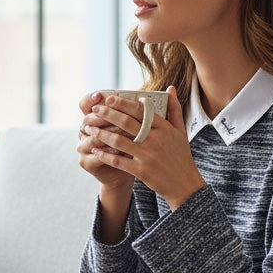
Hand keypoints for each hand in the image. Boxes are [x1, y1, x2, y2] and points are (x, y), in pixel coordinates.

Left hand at [83, 87, 204, 209]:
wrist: (184, 184)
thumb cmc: (181, 156)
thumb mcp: (181, 131)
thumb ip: (174, 109)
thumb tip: (170, 88)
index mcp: (164, 128)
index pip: (140, 110)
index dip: (122, 103)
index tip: (109, 98)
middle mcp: (155, 140)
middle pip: (126, 122)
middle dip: (107, 114)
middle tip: (94, 109)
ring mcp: (147, 156)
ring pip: (118, 141)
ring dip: (101, 133)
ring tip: (88, 128)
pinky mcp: (141, 171)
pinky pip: (118, 161)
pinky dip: (104, 155)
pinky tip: (95, 149)